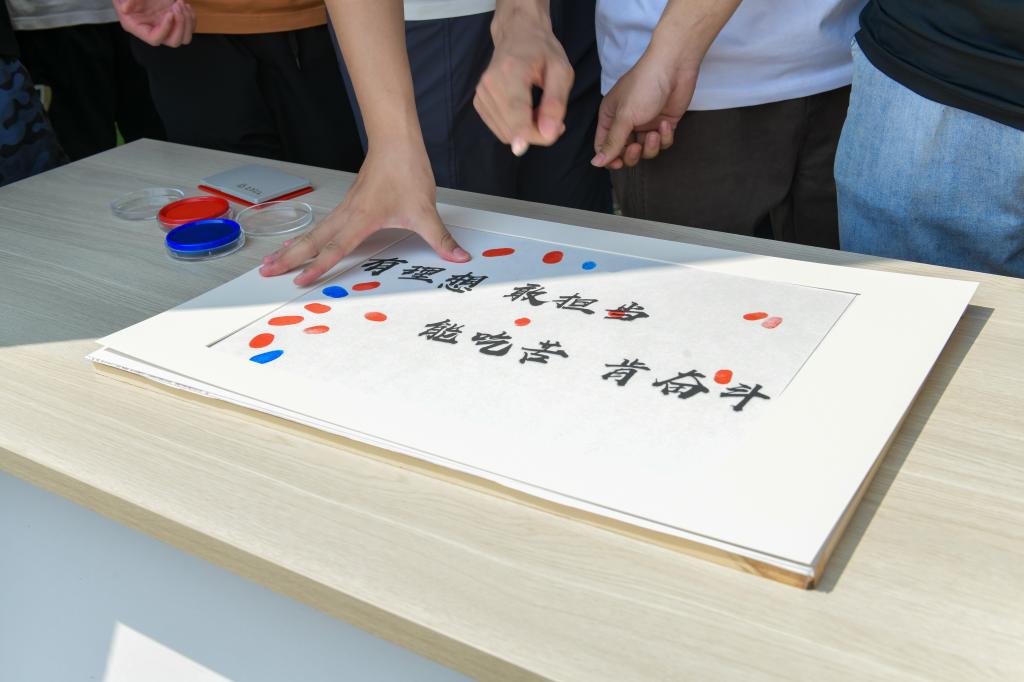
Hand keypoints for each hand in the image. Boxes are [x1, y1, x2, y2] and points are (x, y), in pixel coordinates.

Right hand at [114, 0, 195, 46]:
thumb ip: (128, 1)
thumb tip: (125, 8)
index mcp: (140, 29)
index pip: (155, 39)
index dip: (165, 29)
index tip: (170, 13)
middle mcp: (154, 32)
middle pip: (174, 42)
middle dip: (180, 24)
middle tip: (176, 5)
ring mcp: (167, 29)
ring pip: (185, 38)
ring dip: (187, 20)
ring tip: (180, 3)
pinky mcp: (175, 24)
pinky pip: (189, 29)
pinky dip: (191, 17)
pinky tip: (185, 5)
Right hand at [259, 143, 469, 286]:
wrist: (397, 140)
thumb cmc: (406, 170)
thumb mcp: (426, 210)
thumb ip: (441, 238)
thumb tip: (458, 257)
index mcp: (362, 219)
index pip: (335, 248)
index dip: (318, 266)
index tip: (299, 280)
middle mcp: (348, 213)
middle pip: (312, 240)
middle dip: (288, 257)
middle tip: (265, 271)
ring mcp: (346, 207)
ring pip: (313, 231)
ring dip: (292, 246)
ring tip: (272, 260)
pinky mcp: (349, 202)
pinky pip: (322, 224)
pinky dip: (307, 236)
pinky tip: (300, 242)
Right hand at [474, 5, 571, 155]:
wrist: (517, 34)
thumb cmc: (542, 51)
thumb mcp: (561, 71)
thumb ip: (556, 103)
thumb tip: (548, 135)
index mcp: (509, 74)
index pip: (518, 120)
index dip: (536, 136)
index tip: (556, 131)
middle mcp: (489, 86)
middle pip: (512, 132)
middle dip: (536, 133)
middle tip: (553, 117)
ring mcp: (480, 95)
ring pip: (506, 134)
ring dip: (526, 131)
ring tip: (539, 111)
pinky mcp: (478, 103)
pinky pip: (500, 130)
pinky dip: (516, 128)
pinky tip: (526, 112)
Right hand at [591, 54, 697, 168]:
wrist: (674, 67)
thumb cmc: (644, 85)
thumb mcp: (625, 116)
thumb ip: (612, 142)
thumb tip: (596, 163)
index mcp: (610, 117)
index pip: (604, 145)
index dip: (609, 158)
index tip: (618, 163)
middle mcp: (626, 122)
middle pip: (624, 152)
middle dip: (632, 154)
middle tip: (636, 147)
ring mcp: (646, 124)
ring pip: (645, 151)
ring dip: (650, 147)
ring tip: (654, 133)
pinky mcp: (664, 124)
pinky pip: (662, 143)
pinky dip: (664, 138)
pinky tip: (665, 124)